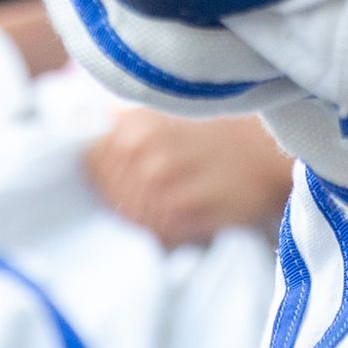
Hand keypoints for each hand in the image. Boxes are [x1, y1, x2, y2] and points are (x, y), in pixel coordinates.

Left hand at [84, 110, 294, 245]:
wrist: (272, 151)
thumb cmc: (219, 131)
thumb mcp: (165, 111)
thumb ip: (120, 124)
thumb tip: (75, 132)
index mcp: (132, 124)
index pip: (88, 164)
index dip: (104, 176)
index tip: (126, 178)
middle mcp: (142, 151)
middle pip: (107, 197)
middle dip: (124, 201)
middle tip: (159, 193)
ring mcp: (162, 184)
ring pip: (128, 220)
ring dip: (146, 220)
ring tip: (175, 204)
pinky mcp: (184, 213)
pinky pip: (155, 236)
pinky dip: (166, 234)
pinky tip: (187, 218)